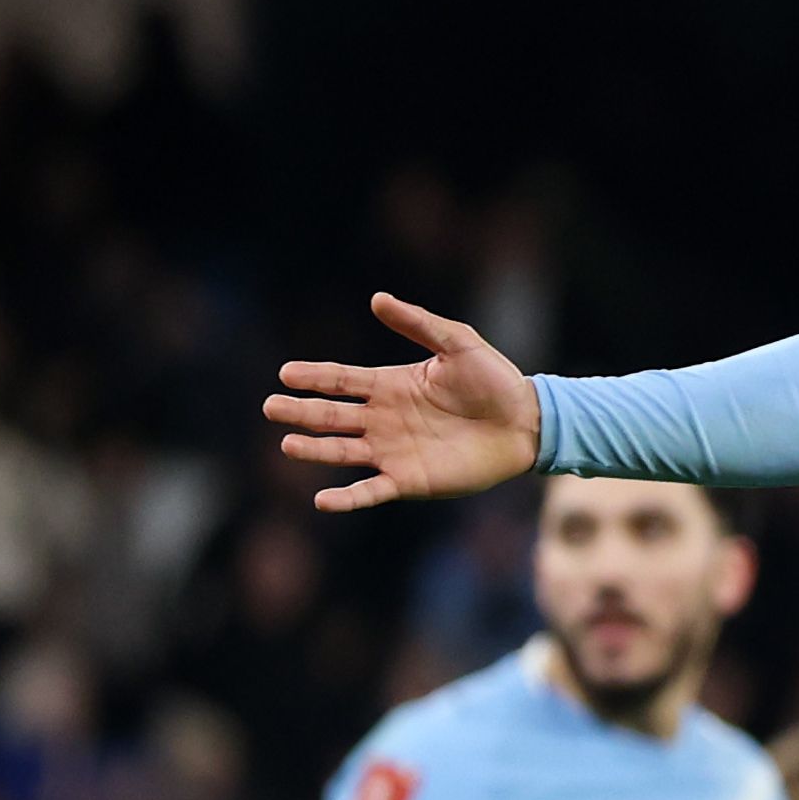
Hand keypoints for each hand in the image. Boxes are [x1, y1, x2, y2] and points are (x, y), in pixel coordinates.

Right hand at [265, 294, 543, 512]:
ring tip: (288, 445)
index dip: (313, 377)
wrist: (527, 423)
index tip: (285, 374)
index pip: (340, 380)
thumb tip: (377, 298)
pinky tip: (322, 501)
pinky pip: (370, 491)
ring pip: (342, 451)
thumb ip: (418, 323)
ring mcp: (392, 451)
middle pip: (331, 415)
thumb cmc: (496, 381)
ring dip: (314, 450)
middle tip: (271, 407)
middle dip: (301, 412)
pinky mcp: (409, 480)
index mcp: (389, 386)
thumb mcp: (458, 343)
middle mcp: (383, 419)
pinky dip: (347, 498)